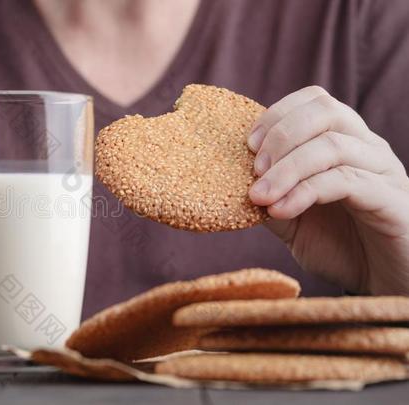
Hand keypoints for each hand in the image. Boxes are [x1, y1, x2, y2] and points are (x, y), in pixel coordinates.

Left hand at [248, 86, 408, 294]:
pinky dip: (304, 192)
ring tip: (259, 195)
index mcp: (346, 144)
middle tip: (254, 169)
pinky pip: (345, 181)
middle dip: (281, 135)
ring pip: (333, 146)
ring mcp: (383, 172)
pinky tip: (281, 210)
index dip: (277, 115)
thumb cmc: (343, 250)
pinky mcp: (392, 200)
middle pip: (326, 111)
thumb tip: (233, 182)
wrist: (386, 288)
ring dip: (287, 168)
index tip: (248, 145)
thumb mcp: (293, 222)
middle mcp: (368, 149)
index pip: (316, 101)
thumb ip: (269, 198)